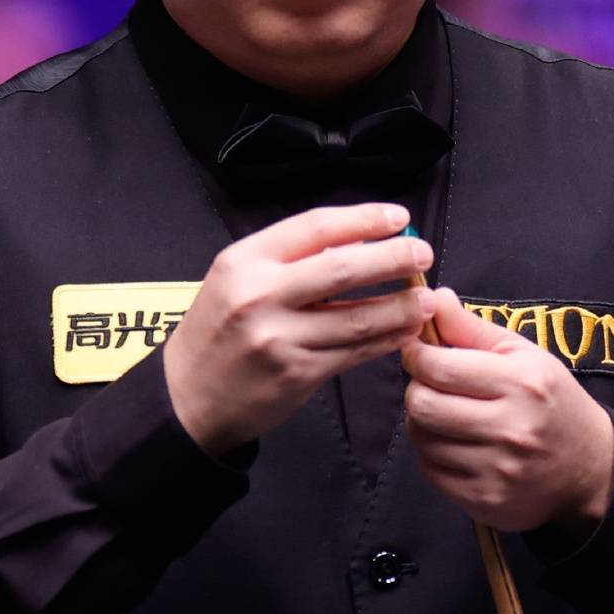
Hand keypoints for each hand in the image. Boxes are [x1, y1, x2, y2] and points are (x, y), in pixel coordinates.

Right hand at [164, 203, 433, 455]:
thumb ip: (289, 258)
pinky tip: (405, 330)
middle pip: (343, 268)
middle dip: (393, 258)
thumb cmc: (218, 329)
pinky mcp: (297, 374)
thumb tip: (360, 239)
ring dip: (401, 306)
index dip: (364, 219)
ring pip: (357, 317)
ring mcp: (279, 338)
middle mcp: (260, 296)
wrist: (186, 396)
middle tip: (422, 253)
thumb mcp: (237, 277)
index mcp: (245, 261)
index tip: (398, 216)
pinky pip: (354, 352)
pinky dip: (386, 340)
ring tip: (427, 298)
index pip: (315, 227)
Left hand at [402, 288, 613, 534]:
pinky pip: (431, 471)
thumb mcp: (523, 355)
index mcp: (522, 383)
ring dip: (423, 423)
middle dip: (417, 390)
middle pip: (422, 405)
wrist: (589, 468)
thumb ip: (472, 329)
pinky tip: (456, 444)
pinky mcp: (486, 500)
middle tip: (431, 385)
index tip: (417, 352)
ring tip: (447, 414)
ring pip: (422, 439)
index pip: (439, 367)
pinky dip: (433, 455)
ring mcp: (499, 470)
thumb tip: (433, 297)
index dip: (416, 355)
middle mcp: (512, 428)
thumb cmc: (551, 401)